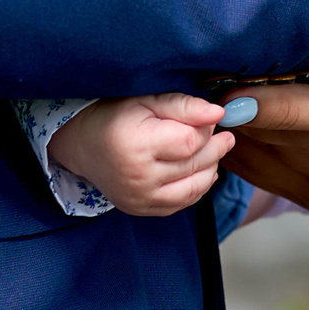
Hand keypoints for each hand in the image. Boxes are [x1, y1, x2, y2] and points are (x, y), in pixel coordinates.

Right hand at [46, 92, 238, 215]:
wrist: (84, 145)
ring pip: (193, 188)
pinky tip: (201, 170)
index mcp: (136, 145)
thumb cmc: (116, 117)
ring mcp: (139, 198)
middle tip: (223, 135)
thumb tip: (218, 112)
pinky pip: (181, 203)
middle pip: (194, 165)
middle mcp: (137, 177)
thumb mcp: (147, 100)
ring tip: (216, 151)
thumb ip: (184, 106)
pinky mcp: (141, 209)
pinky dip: (197, 187)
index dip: (206, 129)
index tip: (209, 119)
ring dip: (211, 169)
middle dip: (215, 148)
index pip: (189, 142)